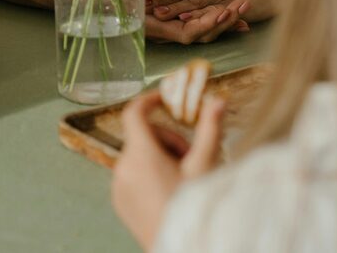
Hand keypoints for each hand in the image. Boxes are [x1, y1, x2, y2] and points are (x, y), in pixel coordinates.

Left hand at [112, 90, 225, 250]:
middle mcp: (123, 168)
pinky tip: (169, 190)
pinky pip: (132, 175)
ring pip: (138, 155)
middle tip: (190, 155)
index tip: (163, 99)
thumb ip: (210, 128)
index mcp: (141, 154)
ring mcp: (118, 187)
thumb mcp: (204, 165)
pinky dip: (148, 173)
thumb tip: (218, 100)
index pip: (134, 113)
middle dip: (167, 138)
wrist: (177, 247)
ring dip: (159, 156)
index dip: (148, 100)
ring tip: (182, 177)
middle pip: (143, 135)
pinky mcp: (119, 202)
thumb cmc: (191, 206)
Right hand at [146, 0, 249, 43]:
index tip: (222, 12)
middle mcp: (167, 29)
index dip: (206, 25)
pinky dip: (215, 16)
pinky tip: (232, 11)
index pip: (187, 33)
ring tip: (243, 6)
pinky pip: (198, 20)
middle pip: (201, 34)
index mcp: (157, 27)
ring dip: (224, 18)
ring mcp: (172, 24)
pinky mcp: (175, 16)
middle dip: (224, 21)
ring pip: (202, 28)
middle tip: (243, 4)